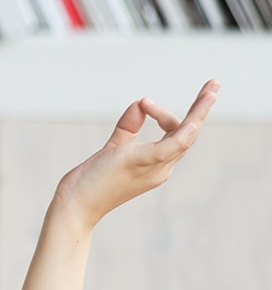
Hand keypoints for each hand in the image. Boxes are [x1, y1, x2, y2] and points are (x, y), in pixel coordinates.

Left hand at [52, 79, 219, 230]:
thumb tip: (139, 103)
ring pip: (185, 136)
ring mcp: (154, 167)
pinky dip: (182, 134)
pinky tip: (193, 122)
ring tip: (212, 89)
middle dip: (201, 109)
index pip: (174, 134)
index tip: (143, 103)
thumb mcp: (114, 147)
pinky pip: (169, 148)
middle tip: (214, 84)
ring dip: (200, 112)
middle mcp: (161, 168)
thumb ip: (128, 127)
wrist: (75, 205)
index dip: (163, 114)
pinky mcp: (141, 163)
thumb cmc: (92, 180)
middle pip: (188, 134)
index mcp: (157, 164)